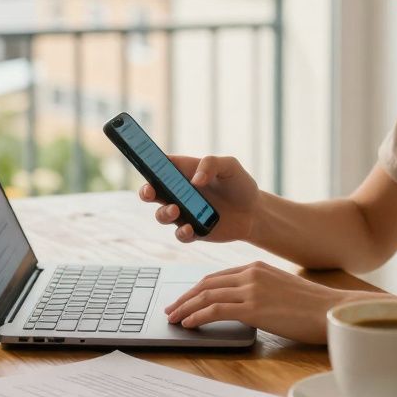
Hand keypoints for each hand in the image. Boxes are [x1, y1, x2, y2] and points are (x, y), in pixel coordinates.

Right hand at [139, 154, 259, 243]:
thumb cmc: (240, 185)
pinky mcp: (193, 231)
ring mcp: (184, 212)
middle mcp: (180, 192)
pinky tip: (190, 228)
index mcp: (185, 172)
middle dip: (146, 191)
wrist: (254, 212)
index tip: (141, 162)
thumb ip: (211, 164)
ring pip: (162, 214)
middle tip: (149, 192)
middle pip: (153, 191)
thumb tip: (195, 180)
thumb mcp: (230, 166)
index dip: (148, 163)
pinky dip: (181, 232)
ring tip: (175, 210)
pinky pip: (180, 234)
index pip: (160, 165)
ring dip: (164, 213)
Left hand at [163, 261, 375, 343]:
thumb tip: (241, 305)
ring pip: (206, 296)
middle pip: (206, 284)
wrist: (330, 310)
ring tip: (173, 319)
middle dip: (184, 298)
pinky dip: (197, 317)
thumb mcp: (280, 288)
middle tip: (170, 309)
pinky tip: (189, 325)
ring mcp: (251, 290)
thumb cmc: (310, 306)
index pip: (216, 277)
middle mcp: (250, 274)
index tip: (184, 299)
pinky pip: (215, 310)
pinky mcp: (253, 308)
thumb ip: (259, 290)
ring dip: (185, 308)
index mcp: (256, 267)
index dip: (196, 289)